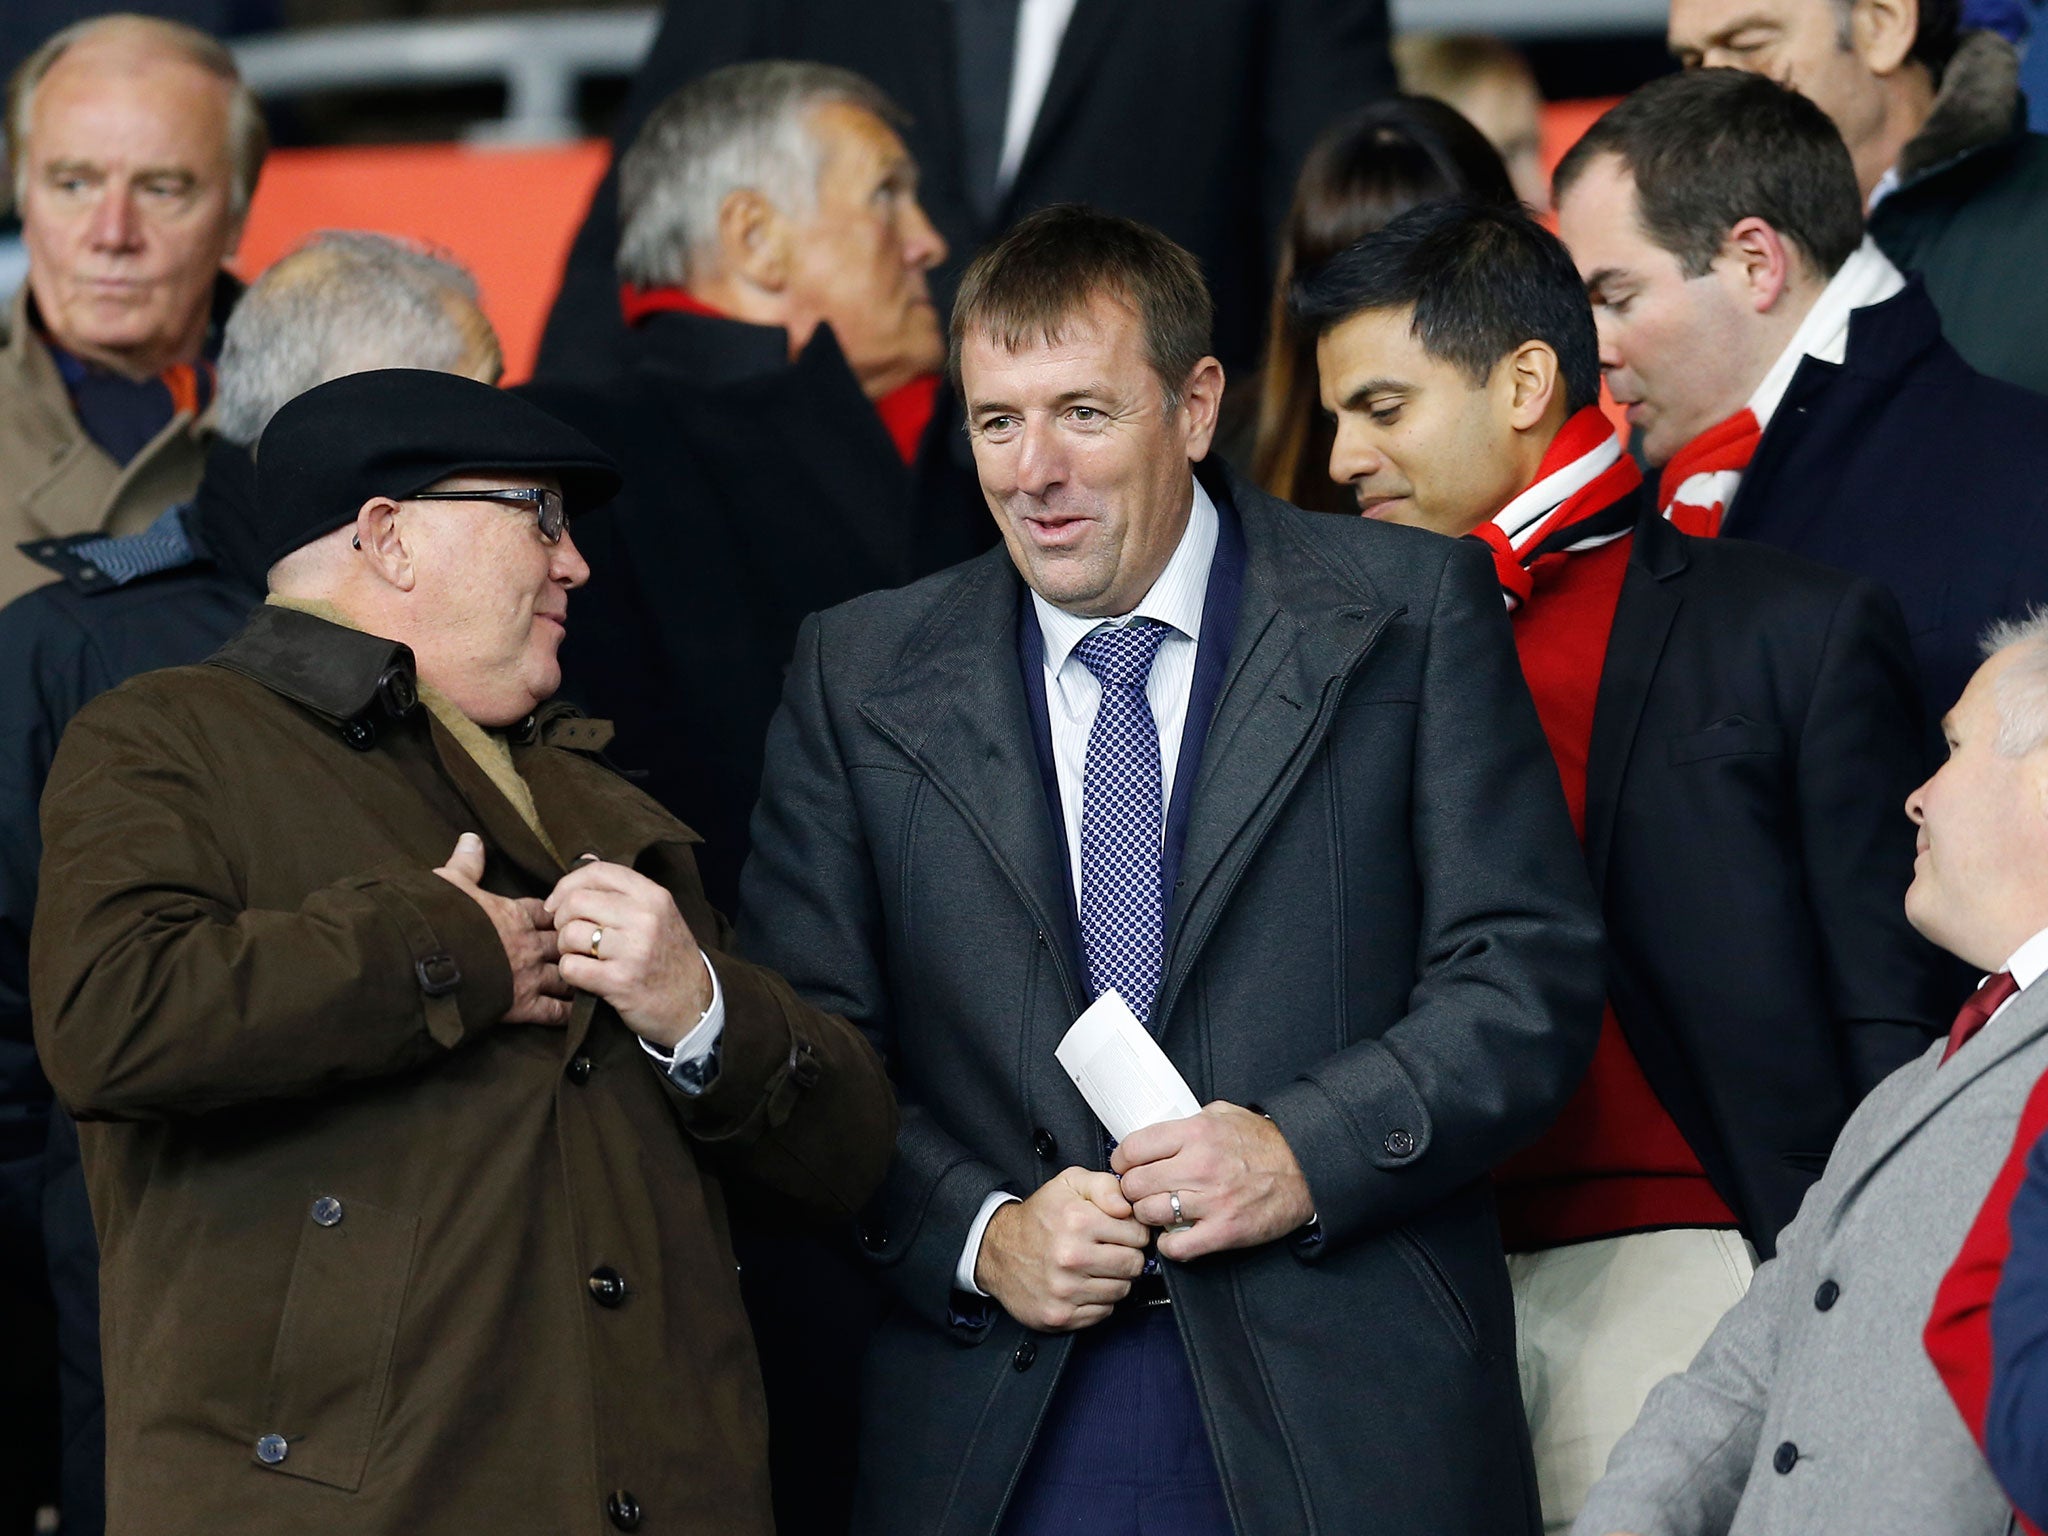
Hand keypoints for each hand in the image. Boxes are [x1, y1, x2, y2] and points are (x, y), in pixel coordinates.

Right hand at [433, 833, 571, 1025]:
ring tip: (591, 977)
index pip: (546, 910)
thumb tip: (471, 838)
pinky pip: (555, 1011)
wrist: (424, 964)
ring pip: (566, 974)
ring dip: (577, 975)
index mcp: (513, 914)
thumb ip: (465, 864)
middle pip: (563, 941)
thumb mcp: (448, 885)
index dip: (557, 912)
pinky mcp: (522, 1005)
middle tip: (588, 946)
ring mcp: (527, 975)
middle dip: (573, 943)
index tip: (565, 914)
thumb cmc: (435, 921)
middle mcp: (527, 944)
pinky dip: (569, 1012)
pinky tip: (581, 1011)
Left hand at [545, 859, 712, 1048]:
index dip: (567, 885)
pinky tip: (584, 975)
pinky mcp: (620, 981)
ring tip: (581, 956)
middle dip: (562, 920)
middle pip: (576, 902)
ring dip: (566, 948)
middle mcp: (645, 918)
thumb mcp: (659, 913)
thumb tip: (584, 857)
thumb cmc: (669, 956)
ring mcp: (633, 950)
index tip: (557, 904)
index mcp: (653, 896)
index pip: (597, 872)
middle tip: (571, 935)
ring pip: (570, 934)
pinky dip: (570, 972)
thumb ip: (622, 888)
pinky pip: (571, 967)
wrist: (694, 1004)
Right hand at [974, 1169, 1150, 1331]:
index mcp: (1078, 1221)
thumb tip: (1128, 1209)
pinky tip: (1084, 1285)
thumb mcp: (1070, 1182)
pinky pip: (1103, 1312)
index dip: (1134, 1232)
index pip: (1138, 1235)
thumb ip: (1106, 1185)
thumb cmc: (1039, 1217)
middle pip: (1133, 1265)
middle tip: (1112, 1251)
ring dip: (1115, 1280)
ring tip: (1096, 1267)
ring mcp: (1064, 1290)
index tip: (1122, 1232)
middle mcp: (1071, 1257)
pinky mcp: (1059, 1315)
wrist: (997, 1250)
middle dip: (1129, 1257)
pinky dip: (1099, 1300)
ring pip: (1121, 1291)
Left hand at [1112, 1102, 1314, 1260]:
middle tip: (1140, 1192)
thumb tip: (1159, 1131)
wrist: (1305, 1170)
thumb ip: (1190, 1119)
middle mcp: (1199, 1165)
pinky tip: (1175, 1236)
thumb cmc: (1265, 1143)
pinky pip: (1177, 1246)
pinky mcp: (1225, 1230)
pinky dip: (1170, 1245)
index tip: (1125, 1166)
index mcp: (1196, 1133)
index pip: (1133, 1148)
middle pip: (1135, 1184)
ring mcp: (1212, 1200)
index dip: (1122, 1160)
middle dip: (1132, 1190)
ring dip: (1148, 1216)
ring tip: (1157, 1212)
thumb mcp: (1225, 1114)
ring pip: (1149, 1214)